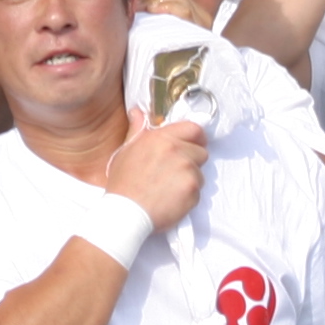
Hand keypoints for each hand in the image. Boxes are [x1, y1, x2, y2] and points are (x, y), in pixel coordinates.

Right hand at [104, 106, 207, 231]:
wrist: (126, 212)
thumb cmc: (123, 183)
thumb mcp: (125, 151)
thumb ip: (137, 130)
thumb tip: (138, 112)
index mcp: (162, 138)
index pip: (194, 129)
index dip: (196, 138)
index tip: (192, 145)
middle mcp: (178, 150)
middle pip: (202, 152)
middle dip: (193, 160)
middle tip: (176, 171)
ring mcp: (188, 171)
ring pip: (201, 173)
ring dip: (190, 179)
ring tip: (170, 188)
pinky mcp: (193, 191)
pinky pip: (198, 191)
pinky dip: (189, 196)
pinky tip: (172, 199)